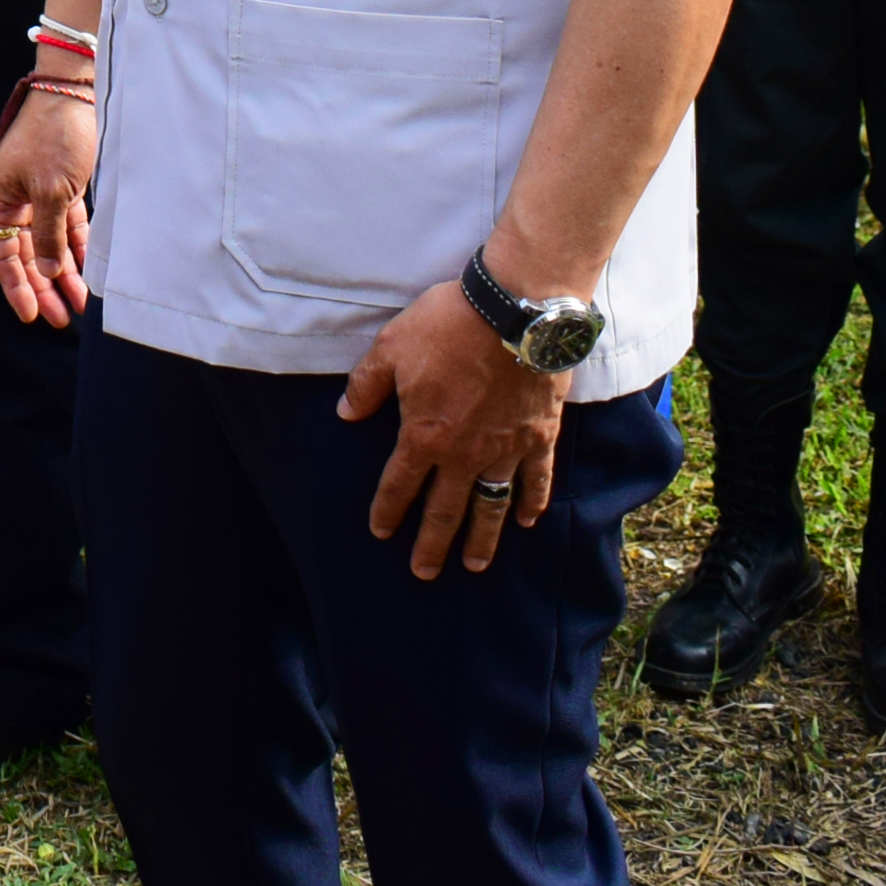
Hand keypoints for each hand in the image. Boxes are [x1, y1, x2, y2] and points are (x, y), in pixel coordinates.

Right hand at [0, 82, 96, 329]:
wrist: (75, 92)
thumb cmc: (54, 135)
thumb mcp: (52, 190)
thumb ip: (50, 233)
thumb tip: (50, 271)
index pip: (2, 253)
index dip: (15, 285)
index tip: (30, 314)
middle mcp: (15, 200)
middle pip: (27, 254)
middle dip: (43, 286)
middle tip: (59, 318)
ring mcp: (39, 195)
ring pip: (50, 244)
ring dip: (64, 273)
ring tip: (79, 303)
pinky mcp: (64, 189)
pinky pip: (68, 228)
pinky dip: (77, 249)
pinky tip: (88, 272)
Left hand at [343, 275, 568, 578]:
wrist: (515, 311)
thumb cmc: (448, 326)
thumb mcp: (391, 348)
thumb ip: (366, 386)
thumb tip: (345, 414)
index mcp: (424, 435)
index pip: (400, 484)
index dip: (388, 510)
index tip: (381, 532)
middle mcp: (464, 454)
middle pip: (445, 510)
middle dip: (431, 544)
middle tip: (423, 573)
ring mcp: (505, 448)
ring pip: (490, 506)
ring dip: (481, 539)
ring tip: (474, 565)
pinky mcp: (540, 436)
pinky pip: (536, 480)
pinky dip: (532, 502)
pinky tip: (526, 520)